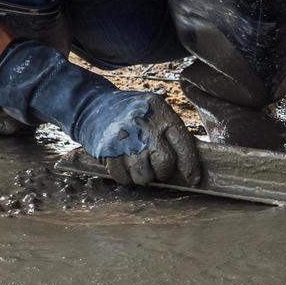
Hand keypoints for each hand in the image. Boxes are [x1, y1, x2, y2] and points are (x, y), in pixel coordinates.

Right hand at [0, 39, 202, 187]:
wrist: (91, 105)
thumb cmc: (132, 113)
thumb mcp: (155, 111)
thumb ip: (170, 132)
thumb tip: (190, 166)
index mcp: (161, 114)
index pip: (184, 146)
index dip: (190, 166)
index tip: (193, 179)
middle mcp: (144, 126)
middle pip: (164, 164)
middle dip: (162, 172)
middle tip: (155, 167)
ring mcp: (125, 139)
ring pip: (144, 177)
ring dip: (142, 177)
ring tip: (137, 164)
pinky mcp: (107, 151)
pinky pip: (123, 179)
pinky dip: (125, 178)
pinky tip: (123, 165)